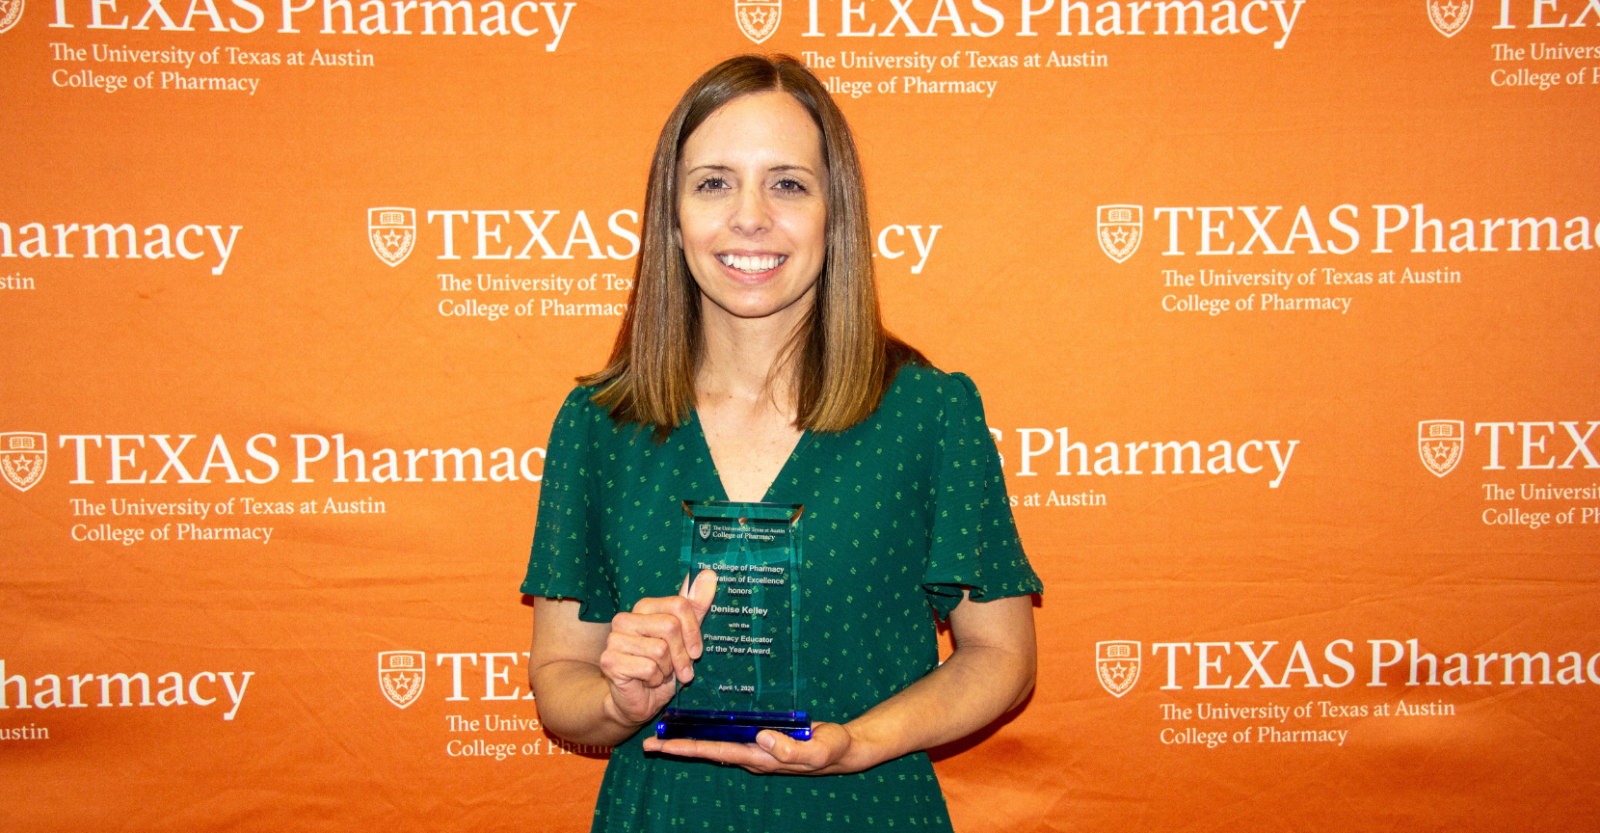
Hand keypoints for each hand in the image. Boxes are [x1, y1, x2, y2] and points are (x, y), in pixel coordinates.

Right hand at [598, 569, 717, 727]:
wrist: (639, 701)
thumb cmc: (663, 667)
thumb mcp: (685, 636)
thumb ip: (696, 605)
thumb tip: (709, 573)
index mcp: (644, 607)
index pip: (680, 605)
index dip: (693, 632)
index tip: (695, 652)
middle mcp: (625, 618)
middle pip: (671, 626)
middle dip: (681, 655)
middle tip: (677, 668)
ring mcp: (614, 638)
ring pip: (660, 650)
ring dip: (667, 670)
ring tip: (658, 674)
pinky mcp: (609, 660)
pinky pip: (648, 668)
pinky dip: (655, 680)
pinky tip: (647, 682)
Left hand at [641, 722, 856, 774]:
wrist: (841, 749)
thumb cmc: (830, 749)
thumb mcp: (816, 749)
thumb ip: (790, 747)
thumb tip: (760, 737)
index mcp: (760, 757)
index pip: (716, 752)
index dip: (688, 749)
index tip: (663, 746)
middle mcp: (751, 753)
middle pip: (707, 750)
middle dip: (678, 747)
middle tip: (648, 743)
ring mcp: (755, 747)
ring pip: (715, 742)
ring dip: (690, 739)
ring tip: (664, 733)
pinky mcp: (761, 737)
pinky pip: (728, 734)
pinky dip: (709, 730)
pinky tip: (699, 724)